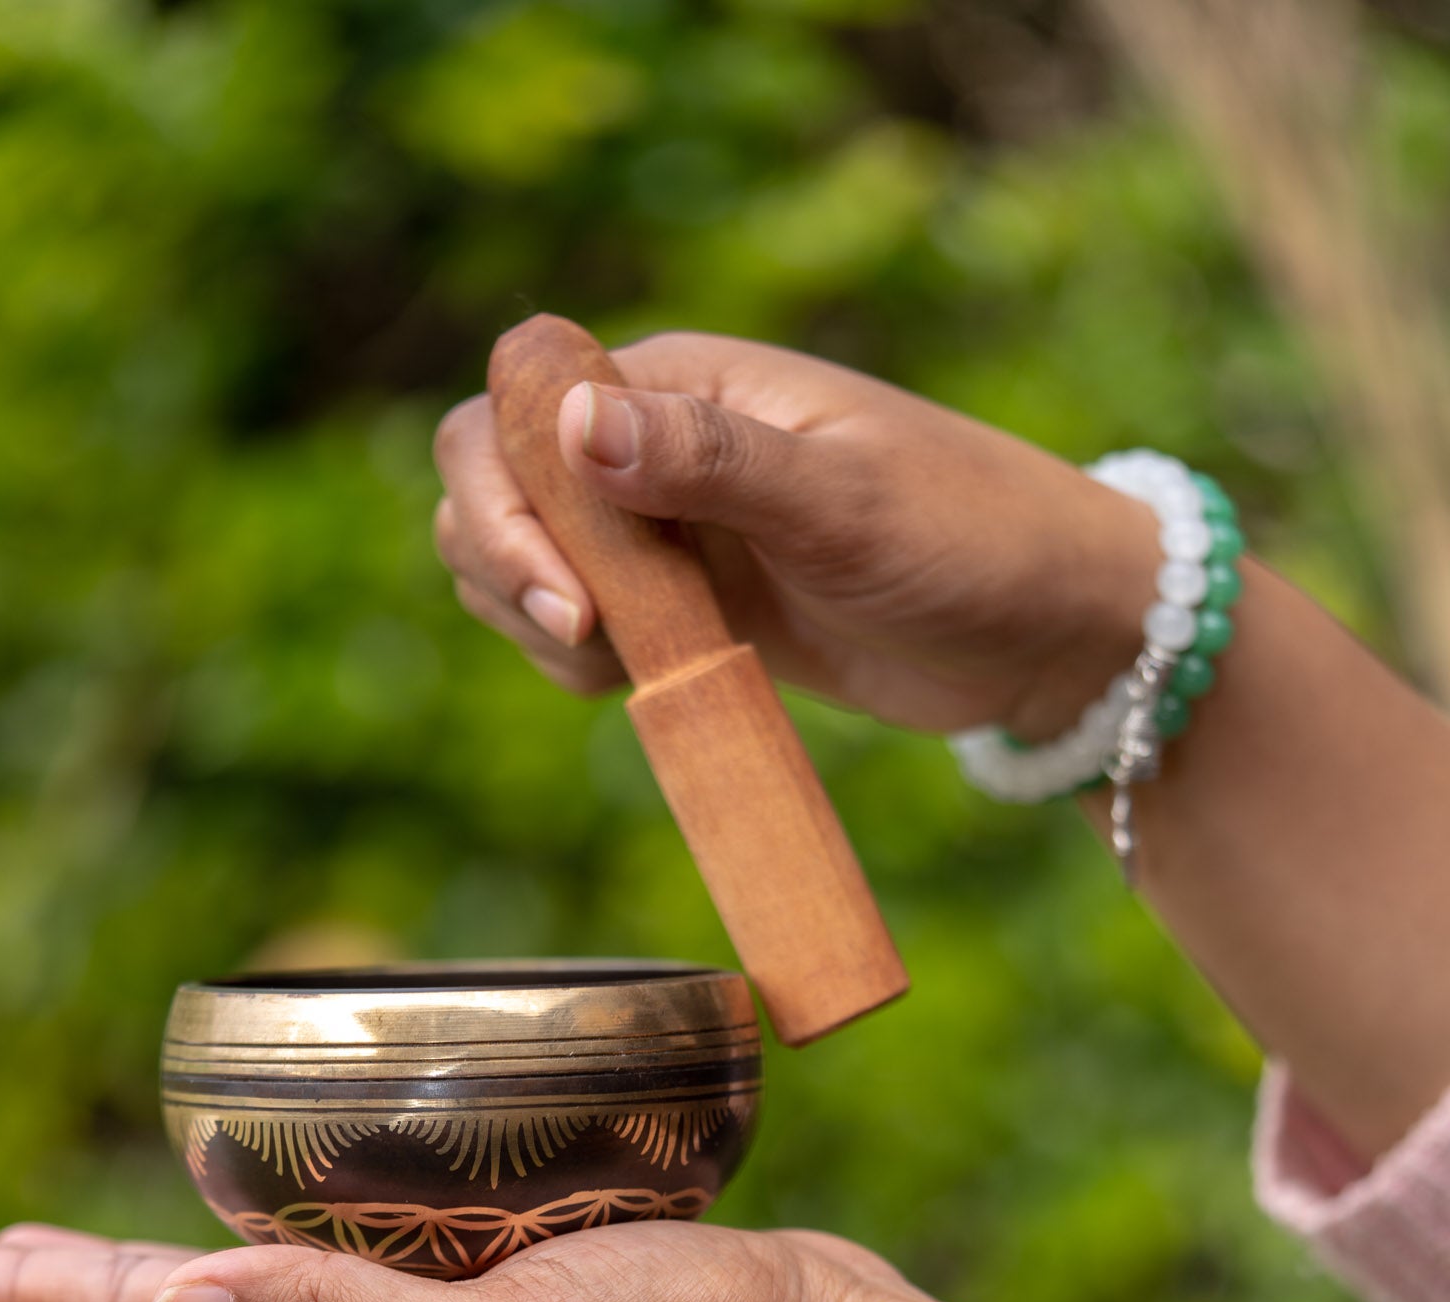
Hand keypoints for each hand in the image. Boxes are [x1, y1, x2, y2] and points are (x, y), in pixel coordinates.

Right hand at [433, 327, 1158, 741]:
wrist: (1045, 631)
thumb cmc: (969, 540)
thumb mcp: (842, 502)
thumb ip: (710, 461)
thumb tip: (574, 422)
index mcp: (682, 383)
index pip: (514, 400)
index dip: (505, 491)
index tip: (571, 589)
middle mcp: (654, 444)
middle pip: (489, 482)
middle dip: (505, 565)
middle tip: (586, 641)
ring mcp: (665, 529)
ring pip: (519, 563)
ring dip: (532, 619)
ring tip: (626, 666)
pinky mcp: (685, 605)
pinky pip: (577, 629)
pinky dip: (578, 665)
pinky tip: (644, 684)